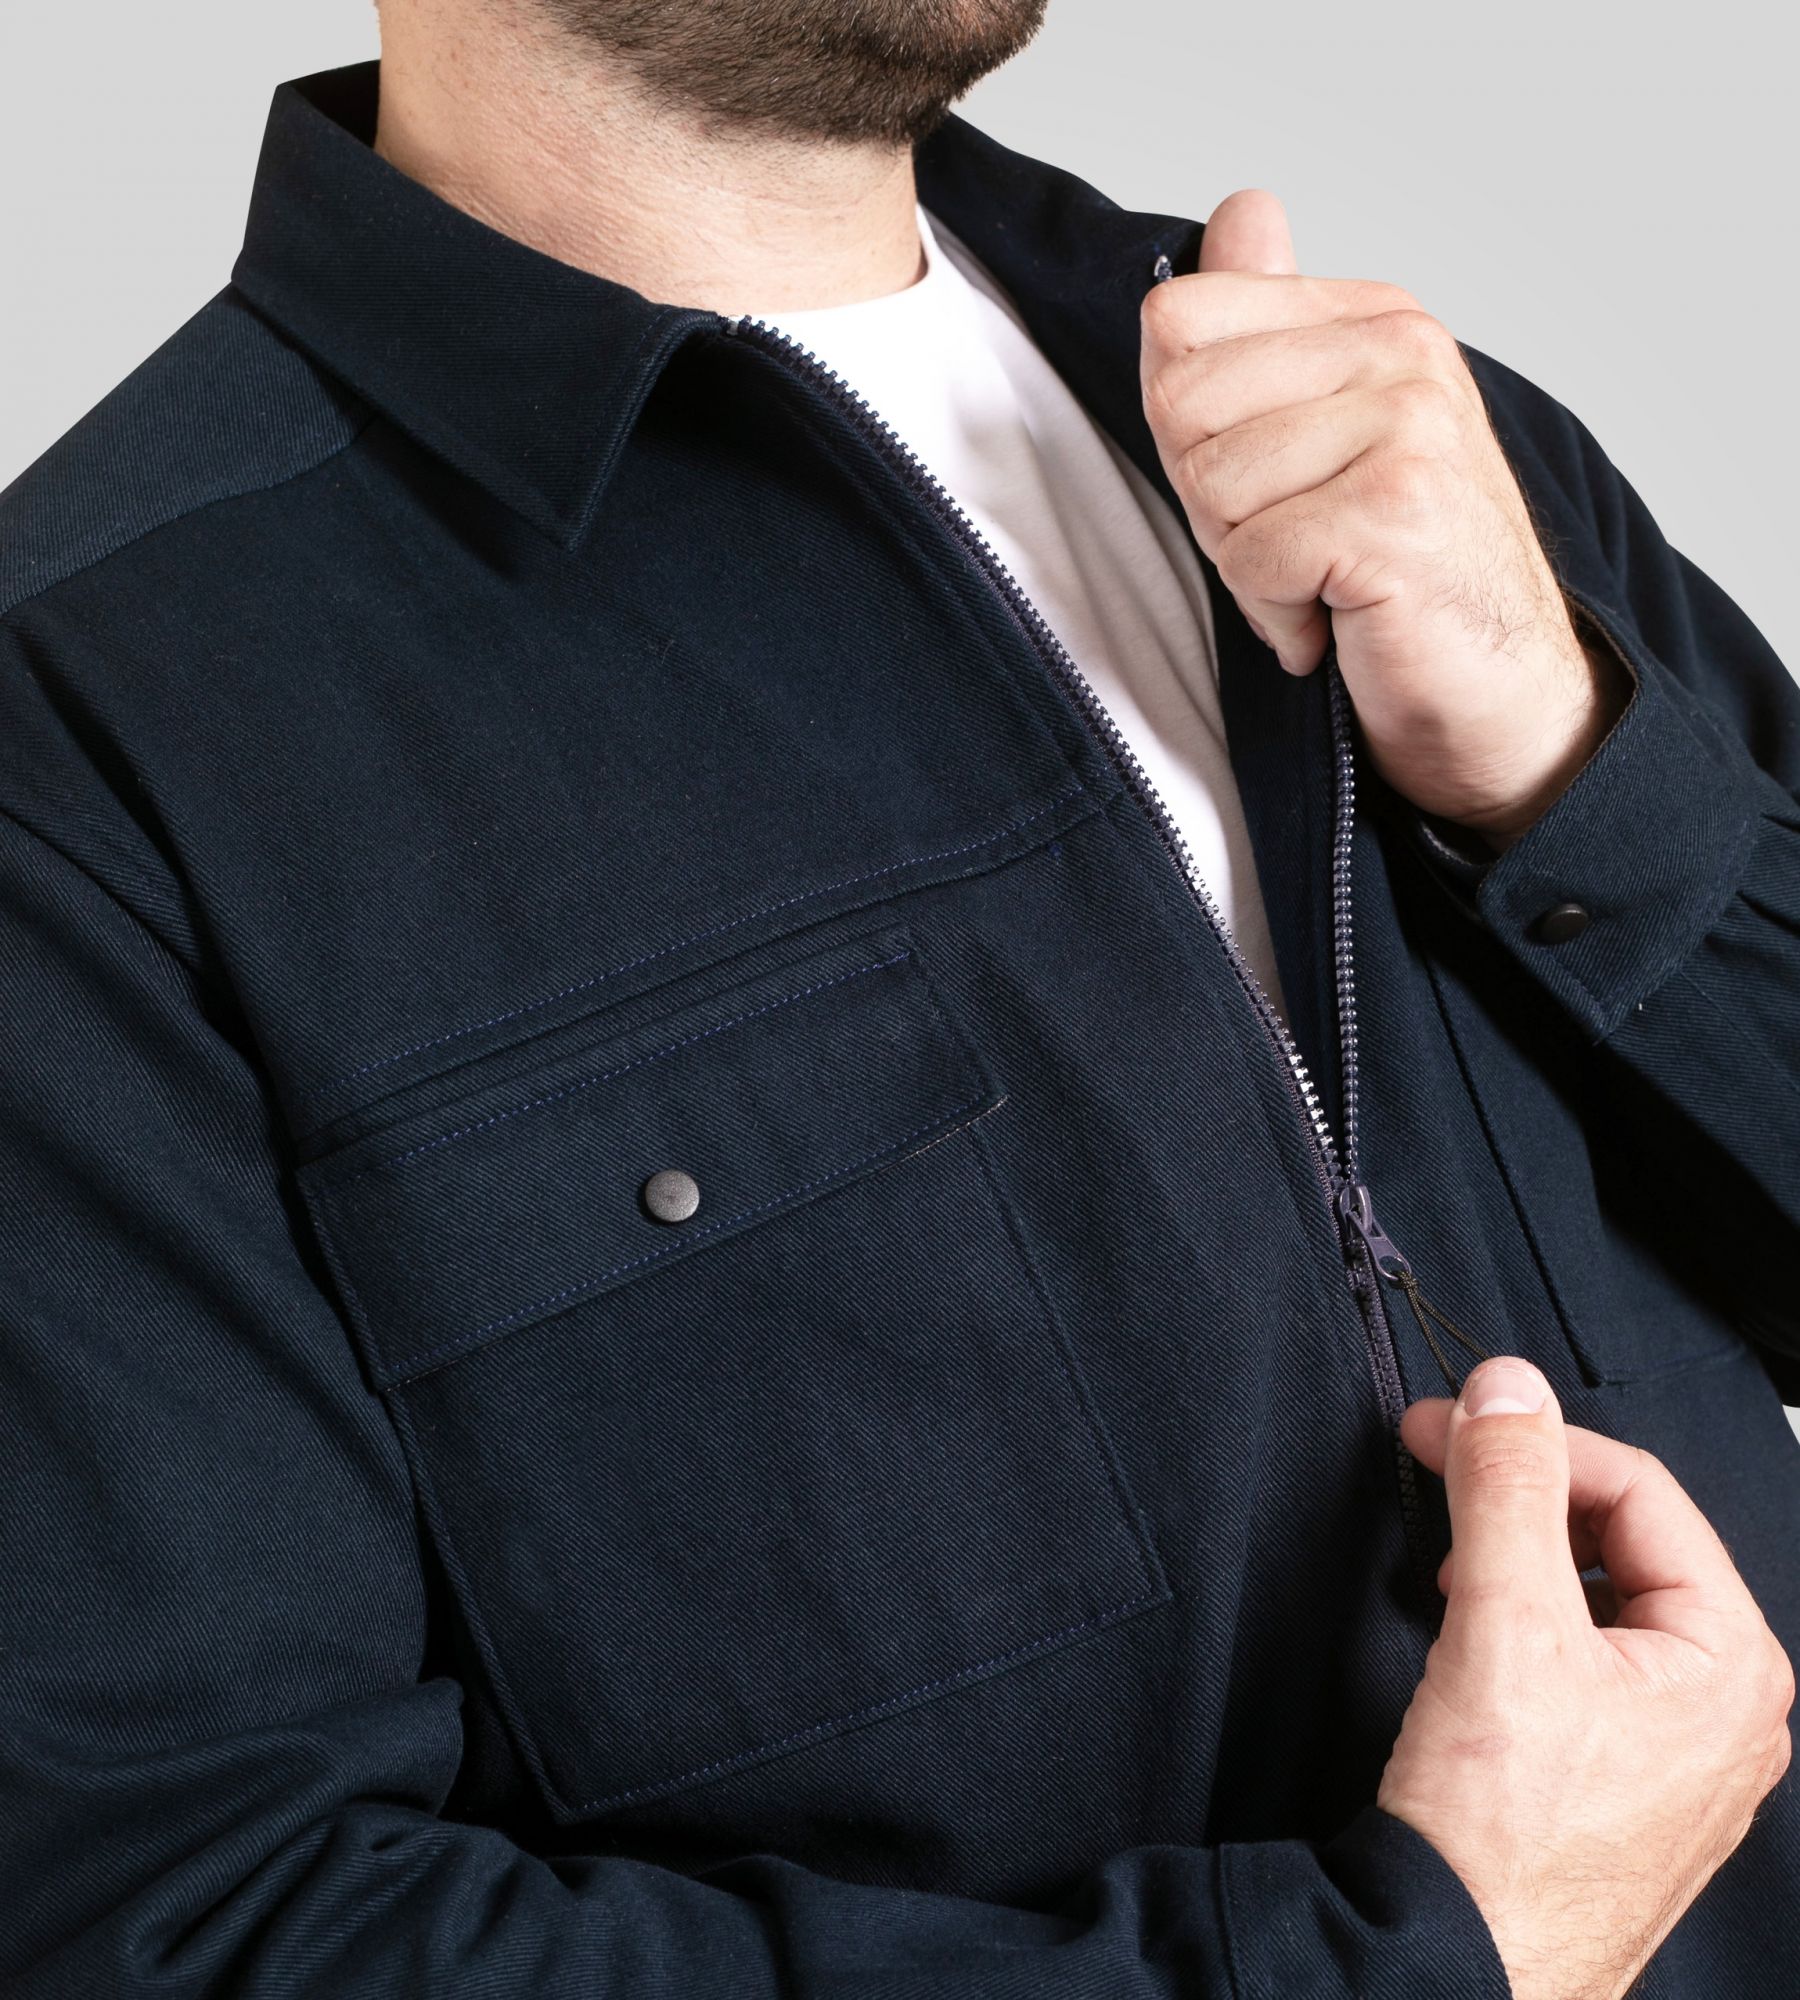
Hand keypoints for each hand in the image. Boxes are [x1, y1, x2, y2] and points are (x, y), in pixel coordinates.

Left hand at [1139, 191, 1630, 846]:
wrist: (1499, 691)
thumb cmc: (1401, 573)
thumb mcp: (1326, 432)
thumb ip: (1271, 327)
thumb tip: (1241, 211)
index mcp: (1375, 317)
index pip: (1176, 319)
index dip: (1183, 425)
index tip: (1257, 481)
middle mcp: (1400, 353)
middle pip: (1178, 402)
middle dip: (1208, 501)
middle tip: (1289, 543)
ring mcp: (1406, 428)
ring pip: (1211, 485)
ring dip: (1245, 565)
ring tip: (1320, 581)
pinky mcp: (1394, 514)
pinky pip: (1251, 559)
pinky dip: (1276, 617)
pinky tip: (1334, 621)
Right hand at [1381, 1356, 1793, 1999]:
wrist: (1456, 1968)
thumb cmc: (1503, 1836)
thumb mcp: (1503, 1625)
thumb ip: (1508, 1490)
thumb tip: (1508, 1387)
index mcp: (1732, 1664)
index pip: (1638, 1491)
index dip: (1532, 1444)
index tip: (1445, 1427)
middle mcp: (1724, 1710)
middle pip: (1622, 1540)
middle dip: (1523, 1502)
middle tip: (1439, 1476)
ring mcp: (1674, 1753)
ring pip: (1596, 1599)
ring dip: (1516, 1558)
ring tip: (1448, 1568)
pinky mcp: (1617, 1783)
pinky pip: (1580, 1660)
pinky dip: (1519, 1622)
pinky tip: (1466, 1636)